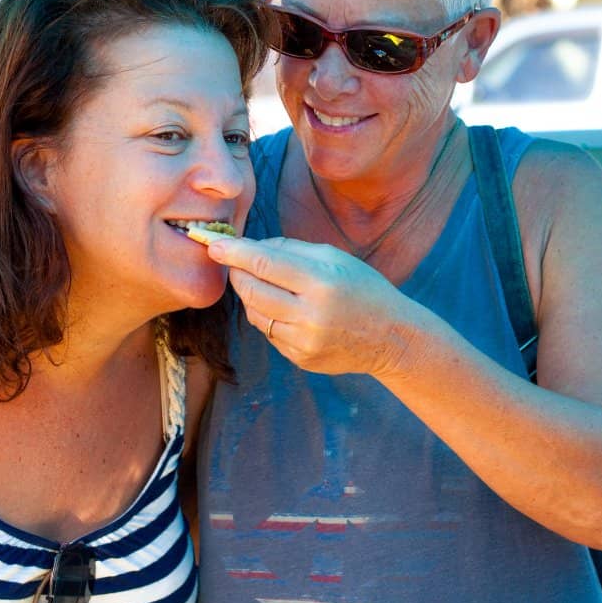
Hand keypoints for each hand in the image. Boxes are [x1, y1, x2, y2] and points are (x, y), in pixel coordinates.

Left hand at [206, 234, 418, 377]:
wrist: (390, 337)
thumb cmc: (363, 288)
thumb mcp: (334, 258)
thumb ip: (290, 249)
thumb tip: (250, 247)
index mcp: (321, 282)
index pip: (264, 263)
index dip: (234, 253)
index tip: (211, 244)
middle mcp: (311, 314)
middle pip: (252, 291)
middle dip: (237, 274)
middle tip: (234, 262)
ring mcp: (304, 341)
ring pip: (256, 314)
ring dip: (252, 296)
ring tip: (266, 285)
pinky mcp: (301, 358)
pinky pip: (270, 333)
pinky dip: (269, 317)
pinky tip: (286, 310)